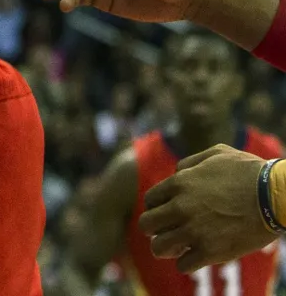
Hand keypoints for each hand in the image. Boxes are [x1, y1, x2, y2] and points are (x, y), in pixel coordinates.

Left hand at [140, 145, 275, 271]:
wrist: (272, 196)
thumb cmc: (247, 172)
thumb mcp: (215, 154)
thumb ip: (190, 163)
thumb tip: (177, 174)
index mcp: (180, 183)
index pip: (149, 201)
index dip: (156, 208)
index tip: (167, 213)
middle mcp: (181, 207)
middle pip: (147, 224)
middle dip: (155, 229)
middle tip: (168, 231)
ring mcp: (194, 231)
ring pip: (159, 247)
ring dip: (167, 248)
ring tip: (179, 247)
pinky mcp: (210, 252)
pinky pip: (184, 266)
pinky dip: (187, 263)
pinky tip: (197, 256)